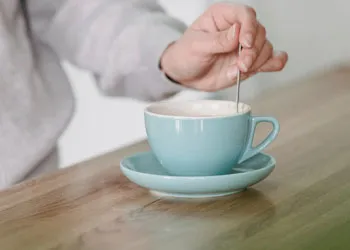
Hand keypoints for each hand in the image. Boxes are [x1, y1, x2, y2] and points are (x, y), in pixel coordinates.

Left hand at [160, 3, 287, 90]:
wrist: (185, 74)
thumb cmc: (186, 55)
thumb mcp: (196, 46)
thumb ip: (216, 40)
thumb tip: (236, 32)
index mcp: (223, 17)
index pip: (245, 14)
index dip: (249, 27)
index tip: (245, 43)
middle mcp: (238, 30)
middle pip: (259, 32)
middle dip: (253, 51)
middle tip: (241, 64)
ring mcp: (245, 47)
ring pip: (266, 48)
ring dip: (258, 61)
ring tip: (239, 71)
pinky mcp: (250, 62)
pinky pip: (270, 60)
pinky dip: (273, 64)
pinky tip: (267, 67)